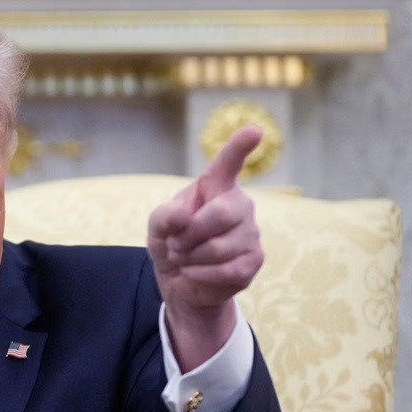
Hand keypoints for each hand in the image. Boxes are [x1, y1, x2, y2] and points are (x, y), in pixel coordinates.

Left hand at [147, 125, 263, 371]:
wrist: (181, 282)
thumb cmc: (172, 243)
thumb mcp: (157, 227)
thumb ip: (163, 216)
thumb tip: (183, 215)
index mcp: (216, 187)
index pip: (228, 163)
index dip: (240, 146)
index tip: (255, 129)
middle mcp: (239, 205)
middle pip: (221, 213)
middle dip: (189, 234)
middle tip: (174, 244)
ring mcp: (251, 233)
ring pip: (220, 247)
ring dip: (190, 258)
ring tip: (185, 258)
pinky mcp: (254, 260)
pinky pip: (227, 270)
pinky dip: (201, 274)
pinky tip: (194, 273)